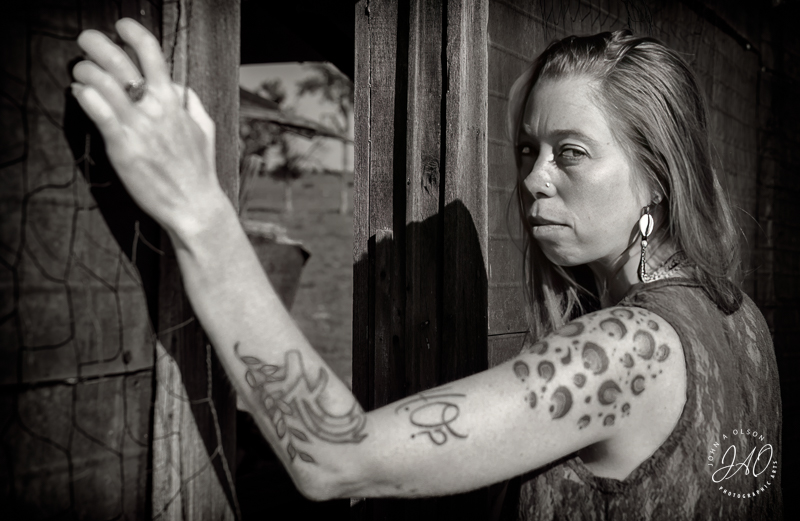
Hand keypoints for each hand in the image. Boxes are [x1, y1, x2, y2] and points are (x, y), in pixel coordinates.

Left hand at [72, 18, 226, 237]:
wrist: (194, 205)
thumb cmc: (199, 170)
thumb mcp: (205, 129)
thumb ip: (191, 102)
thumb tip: (178, 85)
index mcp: (175, 101)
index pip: (153, 54)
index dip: (134, 33)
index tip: (122, 26)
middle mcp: (155, 109)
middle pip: (120, 61)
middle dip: (97, 43)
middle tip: (86, 40)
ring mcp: (138, 127)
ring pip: (103, 83)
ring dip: (86, 70)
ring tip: (81, 71)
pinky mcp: (122, 146)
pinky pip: (97, 110)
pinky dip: (85, 95)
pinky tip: (80, 92)